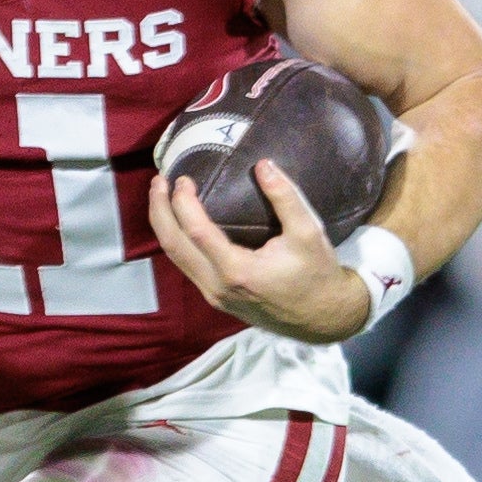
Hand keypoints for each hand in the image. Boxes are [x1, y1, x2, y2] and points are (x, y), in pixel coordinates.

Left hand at [149, 160, 371, 344]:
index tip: (183, 178)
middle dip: (160, 210)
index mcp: (238, 271)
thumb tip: (263, 164)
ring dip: (164, 226)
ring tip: (162, 196)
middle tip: (159, 181)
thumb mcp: (309, 232)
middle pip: (173, 246)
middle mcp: (218, 286)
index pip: (196, 232)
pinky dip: (177, 241)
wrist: (323, 317)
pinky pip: (187, 266)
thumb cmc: (317, 274)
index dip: (183, 202)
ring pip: (176, 259)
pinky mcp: (216, 298)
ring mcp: (214, 295)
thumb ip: (286, 197)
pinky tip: (179, 222)